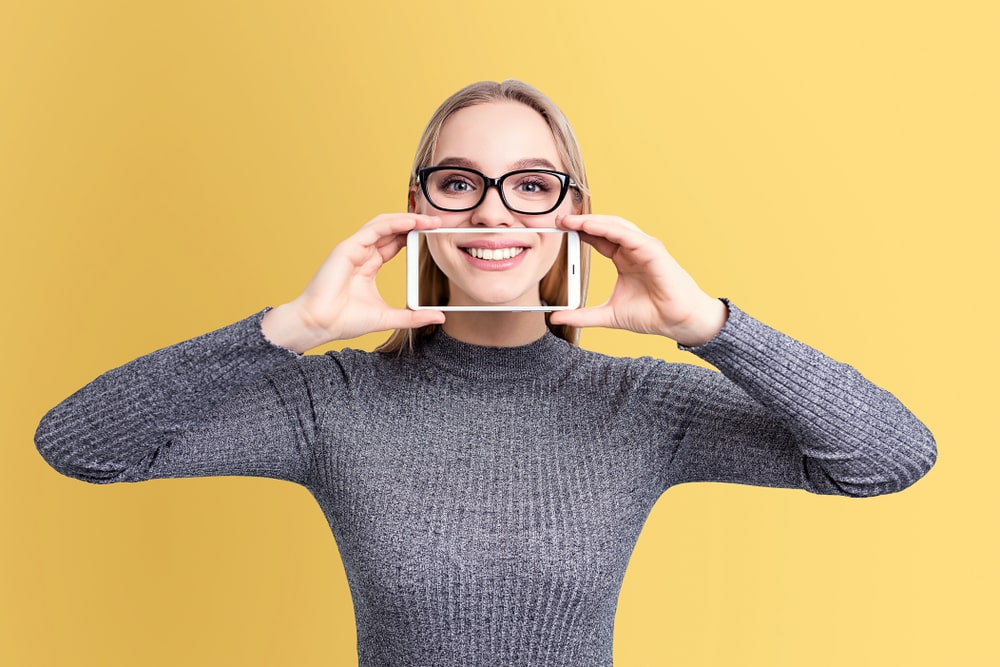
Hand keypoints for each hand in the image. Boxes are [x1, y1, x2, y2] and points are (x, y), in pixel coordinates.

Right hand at [261, 214, 445, 352]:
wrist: (319, 324)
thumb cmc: (345, 321)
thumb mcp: (388, 317)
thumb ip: (413, 316)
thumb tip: (439, 317)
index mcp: (369, 265)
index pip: (395, 243)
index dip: (414, 236)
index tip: (435, 236)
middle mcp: (362, 253)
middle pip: (392, 230)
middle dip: (415, 224)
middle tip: (437, 223)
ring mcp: (354, 249)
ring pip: (383, 224)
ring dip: (407, 219)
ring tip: (428, 220)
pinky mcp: (347, 248)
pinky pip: (374, 229)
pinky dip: (393, 223)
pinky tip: (410, 223)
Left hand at [549, 215, 727, 346]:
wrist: (677, 323)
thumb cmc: (651, 314)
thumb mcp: (608, 315)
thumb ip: (582, 316)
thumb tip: (554, 318)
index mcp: (623, 258)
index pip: (598, 238)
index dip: (578, 232)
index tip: (557, 230)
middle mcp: (633, 249)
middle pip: (604, 227)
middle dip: (582, 222)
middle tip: (558, 220)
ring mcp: (644, 248)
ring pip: (616, 226)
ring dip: (593, 221)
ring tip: (571, 221)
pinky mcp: (654, 251)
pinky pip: (630, 236)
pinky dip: (610, 229)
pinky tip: (592, 227)